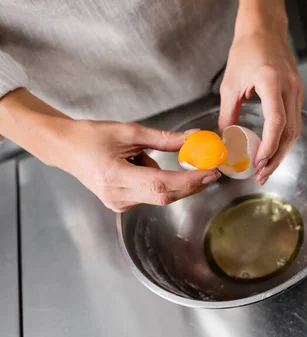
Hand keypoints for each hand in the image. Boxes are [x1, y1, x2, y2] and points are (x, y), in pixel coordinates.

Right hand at [56, 121, 220, 211]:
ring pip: (160, 196)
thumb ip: (164, 138)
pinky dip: (157, 181)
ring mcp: (118, 204)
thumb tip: (193, 137)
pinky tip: (138, 165)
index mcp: (114, 176)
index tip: (210, 173)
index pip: (161, 184)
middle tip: (210, 171)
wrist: (66, 148)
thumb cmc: (92, 136)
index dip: (189, 180)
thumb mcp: (129, 132)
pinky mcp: (121, 204)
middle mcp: (116, 196)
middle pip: (165, 196)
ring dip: (169, 178)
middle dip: (191, 184)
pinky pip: (151, 195)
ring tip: (140, 156)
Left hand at [218, 0, 303, 184]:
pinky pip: (294, 121)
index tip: (259, 162)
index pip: (276, 122)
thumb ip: (228, 114)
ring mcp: (297, 90)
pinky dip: (284, 138)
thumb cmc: (246, 51)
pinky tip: (273, 148)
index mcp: (271, 82)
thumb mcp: (230, 84)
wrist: (264, 30)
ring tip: (267, 168)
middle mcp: (290, 87)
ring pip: (295, 129)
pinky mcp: (298, 93)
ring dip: (281, 151)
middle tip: (262, 174)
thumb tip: (225, 139)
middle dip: (276, 157)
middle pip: (290, 132)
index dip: (269, 146)